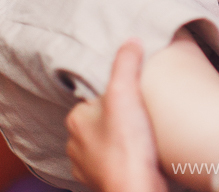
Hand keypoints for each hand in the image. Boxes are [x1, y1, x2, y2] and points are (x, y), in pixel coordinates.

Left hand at [66, 40, 167, 191]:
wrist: (136, 189)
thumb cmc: (127, 145)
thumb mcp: (126, 91)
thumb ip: (126, 62)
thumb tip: (130, 41)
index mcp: (76, 120)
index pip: (95, 98)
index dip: (116, 94)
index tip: (133, 96)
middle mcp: (76, 145)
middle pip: (101, 121)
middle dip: (118, 118)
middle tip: (141, 114)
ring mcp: (87, 167)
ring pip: (105, 144)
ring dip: (120, 140)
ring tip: (143, 135)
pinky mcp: (102, 182)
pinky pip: (112, 164)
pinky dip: (124, 159)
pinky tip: (139, 155)